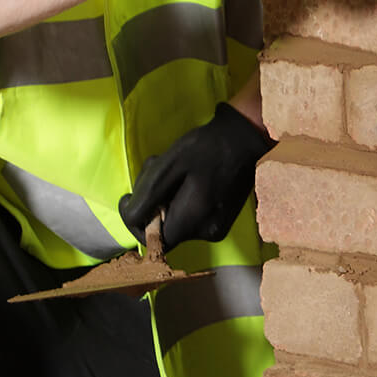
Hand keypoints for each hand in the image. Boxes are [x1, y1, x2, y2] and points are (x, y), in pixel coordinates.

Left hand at [119, 103, 275, 246]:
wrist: (246, 138)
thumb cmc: (207, 147)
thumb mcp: (170, 164)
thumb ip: (147, 195)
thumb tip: (130, 216)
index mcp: (194, 220)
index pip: (151, 238)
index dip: (136, 220)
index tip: (131, 196)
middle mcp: (206, 233)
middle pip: (163, 230)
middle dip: (152, 204)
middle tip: (156, 171)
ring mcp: (216, 229)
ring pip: (174, 224)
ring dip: (165, 200)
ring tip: (174, 171)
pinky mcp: (220, 222)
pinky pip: (189, 220)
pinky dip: (180, 202)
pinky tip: (187, 180)